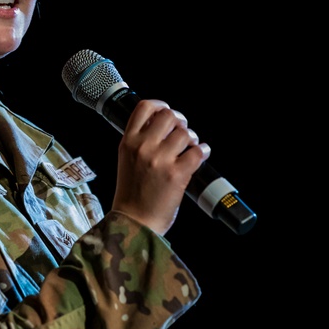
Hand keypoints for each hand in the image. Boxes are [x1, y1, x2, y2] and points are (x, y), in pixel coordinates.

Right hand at [111, 99, 209, 235]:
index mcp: (128, 142)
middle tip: (182, 131)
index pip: (144, 108)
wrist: (134, 222)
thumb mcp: (126, 160)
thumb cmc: (131, 195)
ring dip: (192, 139)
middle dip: (180, 122)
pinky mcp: (177, 174)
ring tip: (190, 148)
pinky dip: (202, 151)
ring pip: (185, 133)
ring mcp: (160, 160)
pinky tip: (200, 156)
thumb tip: (163, 126)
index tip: (166, 111)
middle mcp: (143, 147)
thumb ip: (139, 141)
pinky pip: (197, 152)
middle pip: (169, 116)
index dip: (160, 105)